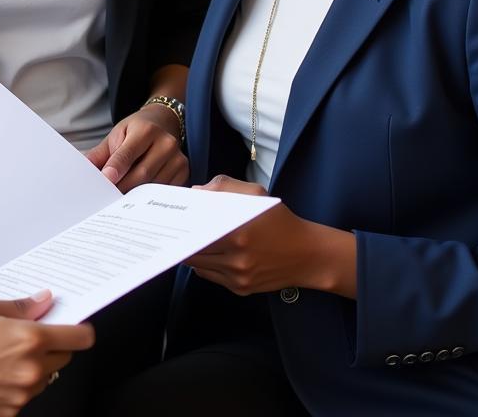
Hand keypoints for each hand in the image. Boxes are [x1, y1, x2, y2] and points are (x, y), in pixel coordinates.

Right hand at [0, 291, 94, 416]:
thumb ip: (21, 306)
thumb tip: (44, 301)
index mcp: (29, 339)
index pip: (80, 337)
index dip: (80, 329)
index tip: (75, 325)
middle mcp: (31, 369)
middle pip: (65, 357)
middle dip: (54, 345)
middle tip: (30, 336)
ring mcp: (22, 394)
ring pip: (47, 377)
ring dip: (37, 365)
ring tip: (5, 354)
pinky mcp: (10, 412)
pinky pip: (27, 395)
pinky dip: (19, 384)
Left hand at [84, 107, 187, 190]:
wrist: (163, 122)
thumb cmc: (136, 130)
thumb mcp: (117, 135)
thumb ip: (100, 153)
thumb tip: (84, 169)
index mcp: (146, 130)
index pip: (128, 153)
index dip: (116, 168)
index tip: (105, 180)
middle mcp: (165, 143)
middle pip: (141, 174)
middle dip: (122, 187)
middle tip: (107, 199)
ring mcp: (177, 158)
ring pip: (153, 185)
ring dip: (135, 195)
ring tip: (121, 200)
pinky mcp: (184, 170)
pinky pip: (164, 190)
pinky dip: (150, 197)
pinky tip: (139, 199)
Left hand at [185, 175, 356, 297]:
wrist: (308, 255)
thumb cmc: (279, 219)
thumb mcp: (255, 193)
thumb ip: (222, 187)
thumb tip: (194, 193)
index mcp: (237, 231)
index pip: (194, 229)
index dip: (180, 223)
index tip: (170, 215)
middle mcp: (236, 258)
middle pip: (192, 249)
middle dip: (182, 237)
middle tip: (171, 227)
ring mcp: (238, 277)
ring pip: (198, 263)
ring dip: (190, 250)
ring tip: (186, 237)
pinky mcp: (240, 289)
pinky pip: (209, 275)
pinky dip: (204, 263)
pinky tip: (207, 250)